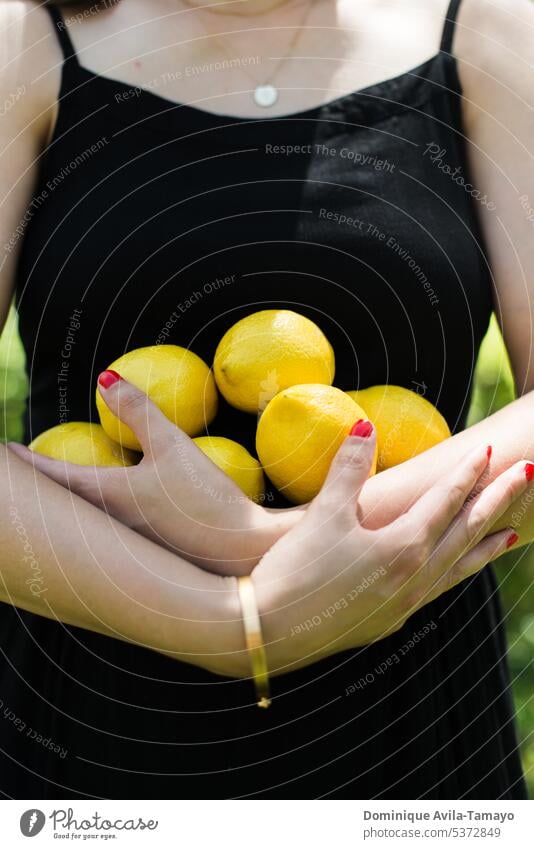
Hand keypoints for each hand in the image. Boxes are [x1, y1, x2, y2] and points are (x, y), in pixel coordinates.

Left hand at [9, 374, 292, 573]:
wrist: (240, 555)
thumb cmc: (203, 500)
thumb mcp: (173, 446)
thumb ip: (138, 411)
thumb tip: (106, 378)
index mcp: (104, 496)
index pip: (51, 474)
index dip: (25, 461)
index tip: (5, 451)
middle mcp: (105, 525)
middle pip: (57, 504)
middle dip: (39, 487)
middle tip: (25, 472)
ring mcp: (124, 545)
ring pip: (82, 520)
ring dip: (66, 504)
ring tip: (62, 488)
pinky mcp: (146, 554)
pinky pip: (107, 532)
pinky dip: (96, 517)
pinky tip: (114, 511)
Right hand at [253, 423, 529, 674]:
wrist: (269, 631)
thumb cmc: (296, 570)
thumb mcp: (323, 513)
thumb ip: (350, 467)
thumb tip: (366, 425)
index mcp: (402, 548)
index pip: (446, 502)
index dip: (468, 473)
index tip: (490, 451)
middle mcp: (413, 578)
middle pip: (467, 533)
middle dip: (498, 502)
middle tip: (527, 475)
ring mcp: (405, 604)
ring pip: (459, 569)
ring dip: (486, 546)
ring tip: (512, 536)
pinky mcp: (388, 621)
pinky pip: (438, 590)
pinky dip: (458, 574)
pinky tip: (452, 572)